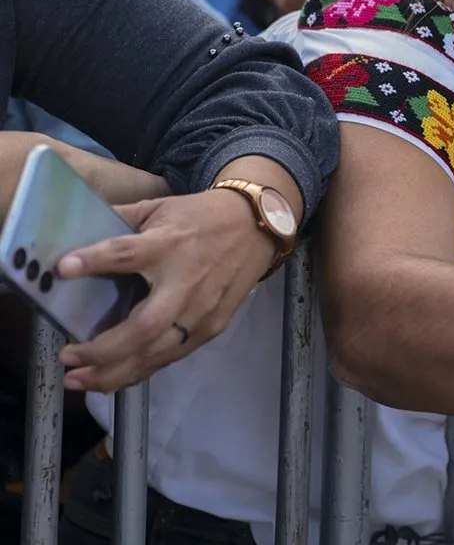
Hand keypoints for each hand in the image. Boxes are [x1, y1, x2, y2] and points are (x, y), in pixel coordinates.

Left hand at [54, 189, 277, 391]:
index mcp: (168, 243)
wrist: (256, 227)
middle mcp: (186, 281)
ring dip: (116, 372)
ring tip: (80, 379)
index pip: (127, 253)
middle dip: (104, 350)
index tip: (62, 269)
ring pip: (158, 352)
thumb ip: (119, 222)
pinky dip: (140, 370)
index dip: (95, 261)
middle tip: (68, 357)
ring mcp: (203, 309)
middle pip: (145, 326)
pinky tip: (114, 377)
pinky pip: (172, 355)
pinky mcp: (213, 325)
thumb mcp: (159, 208)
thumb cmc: (200, 217)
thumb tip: (69, 236)